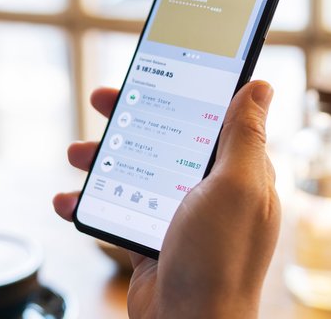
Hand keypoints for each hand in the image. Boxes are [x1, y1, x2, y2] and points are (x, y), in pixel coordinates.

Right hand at [53, 81, 278, 317]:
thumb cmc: (219, 259)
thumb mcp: (237, 185)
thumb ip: (245, 135)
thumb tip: (262, 86)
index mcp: (240, 174)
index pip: (213, 118)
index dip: (183, 90)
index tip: (154, 70)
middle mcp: (211, 192)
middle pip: (167, 139)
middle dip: (132, 118)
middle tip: (103, 100)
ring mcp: (178, 218)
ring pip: (136, 172)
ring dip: (103, 159)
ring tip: (77, 153)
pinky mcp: (150, 242)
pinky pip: (115, 210)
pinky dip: (88, 203)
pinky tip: (68, 200)